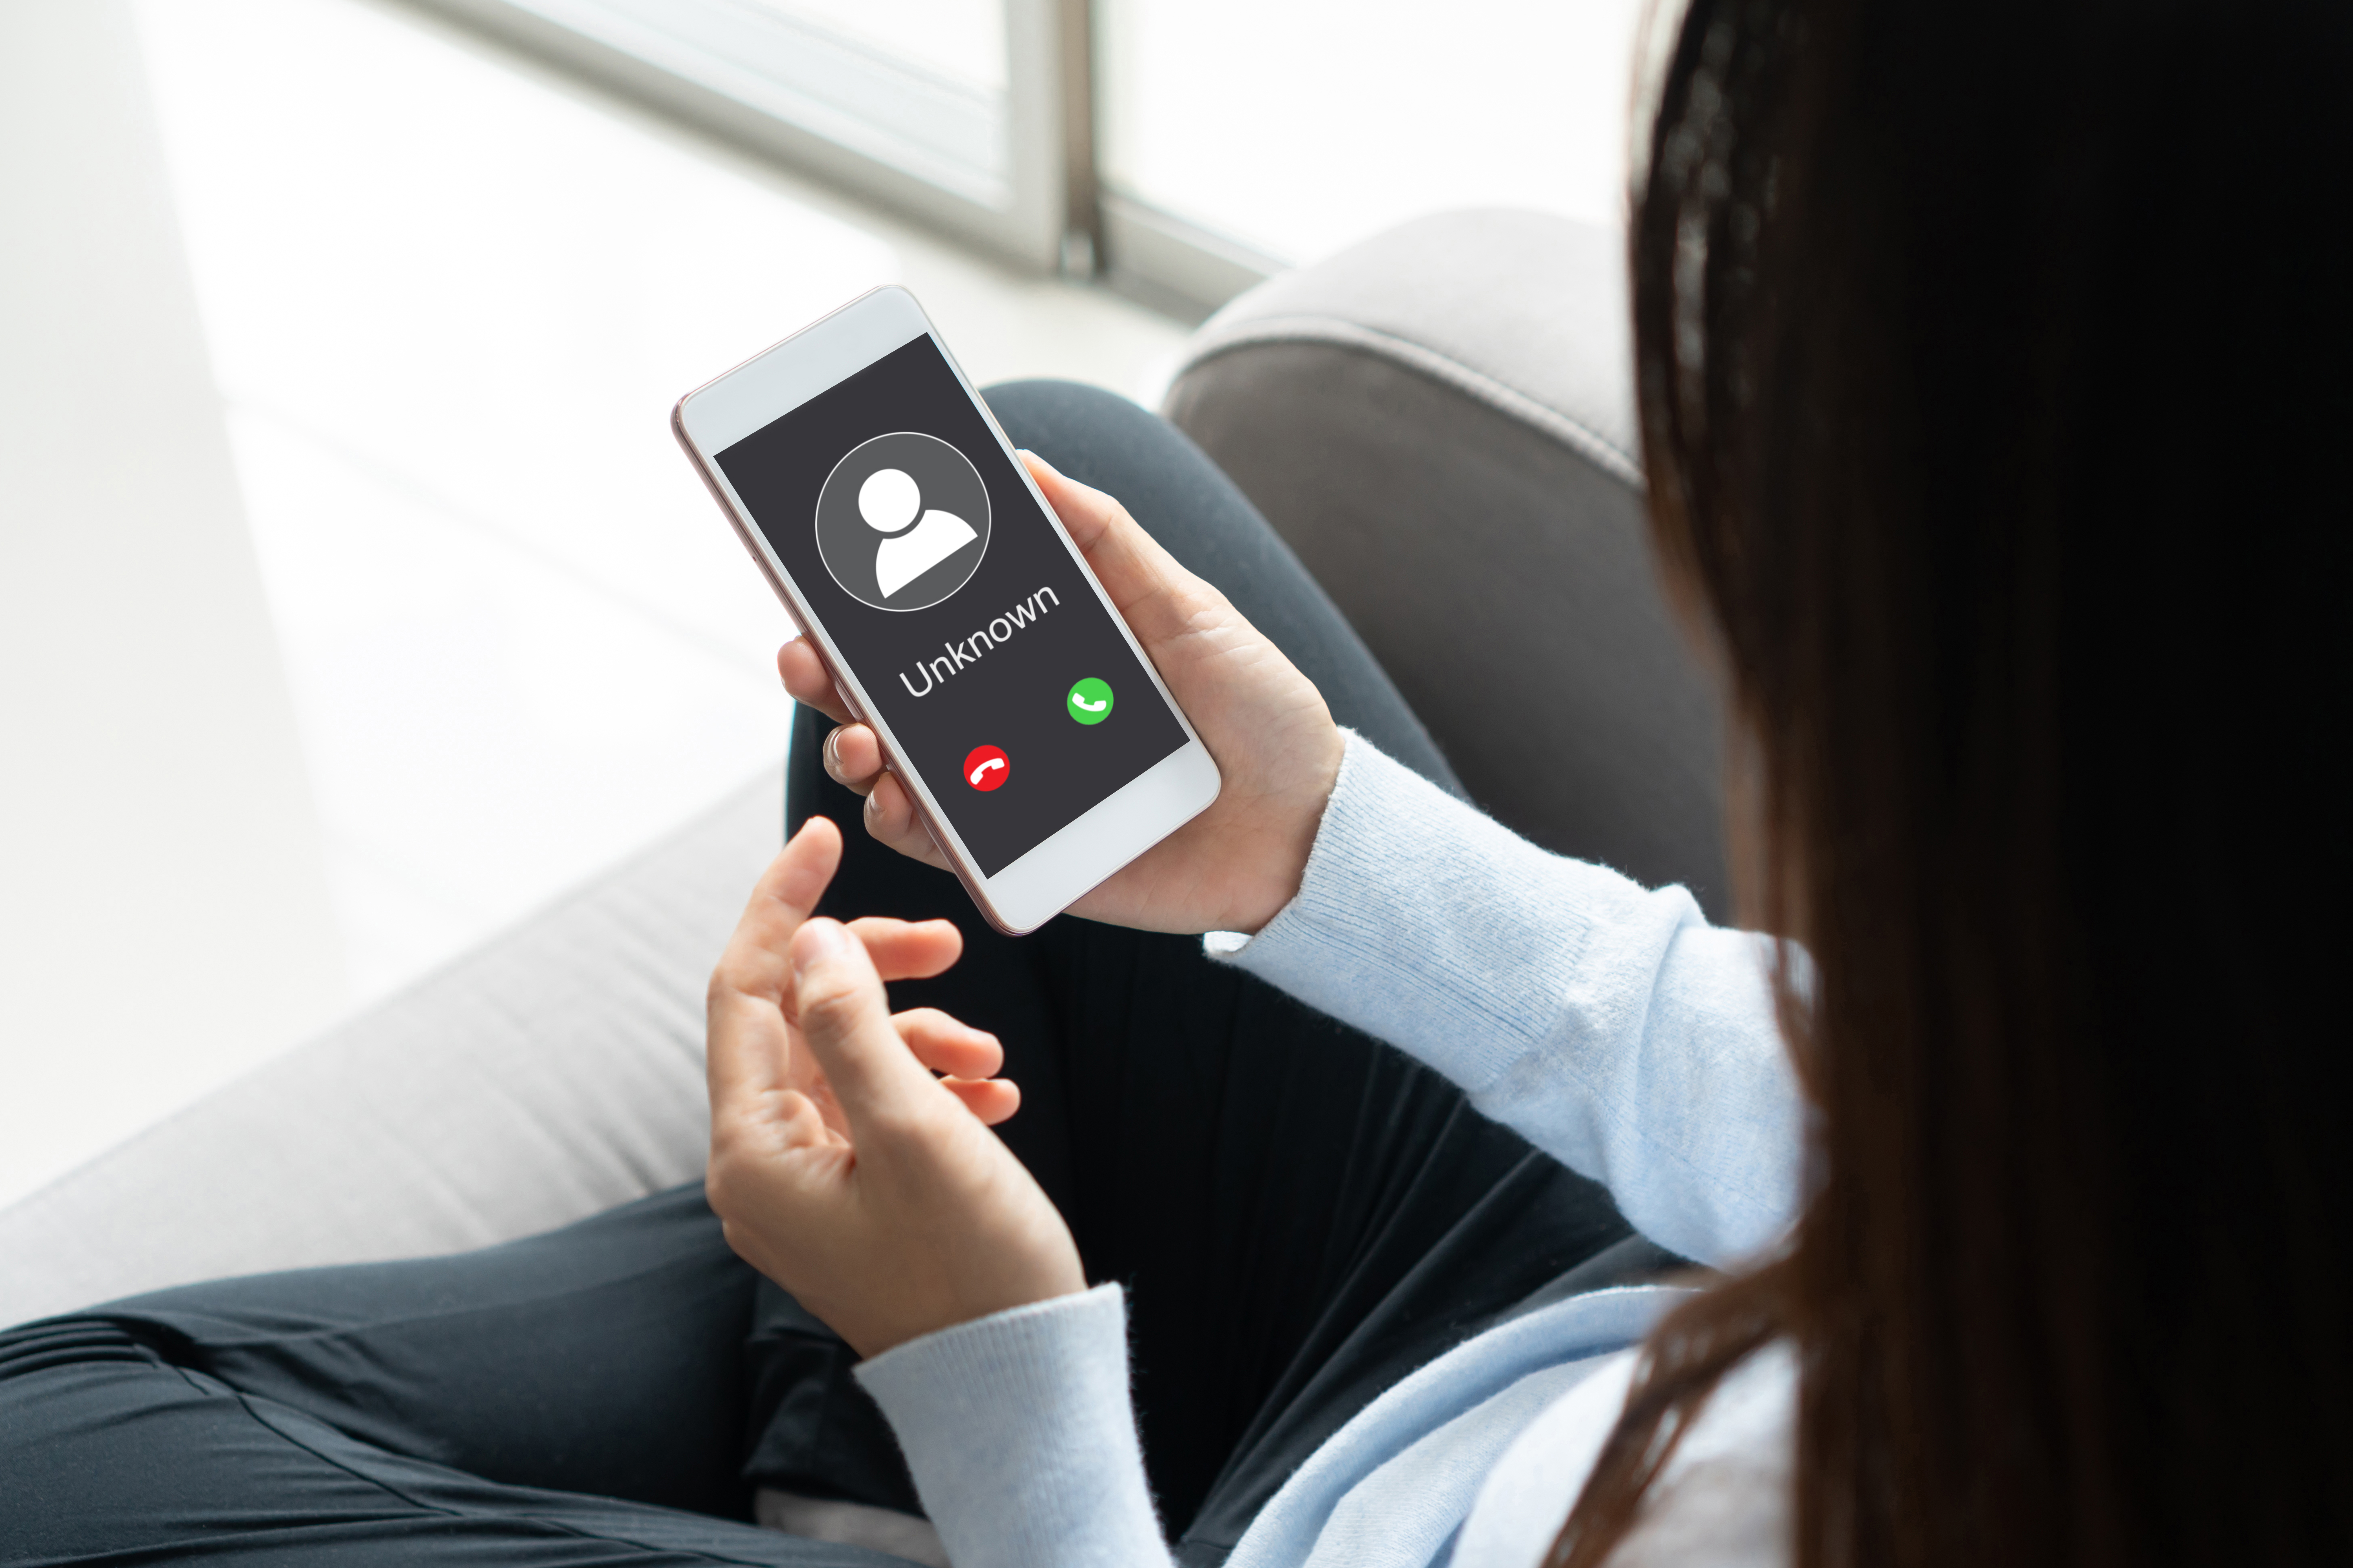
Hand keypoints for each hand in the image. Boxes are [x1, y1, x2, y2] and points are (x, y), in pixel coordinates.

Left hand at [705, 815, 1084, 1357]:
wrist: (1015, 1381)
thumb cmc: (969, 1269)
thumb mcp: (915, 1131)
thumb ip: (854, 1025)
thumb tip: (815, 940)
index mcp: (752, 1150)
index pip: (742, 990)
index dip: (779, 905)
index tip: (823, 838)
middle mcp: (763, 1166)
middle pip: (798, 1016)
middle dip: (872, 971)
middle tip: (945, 943)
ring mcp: (808, 1187)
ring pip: (848, 1059)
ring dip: (918, 1033)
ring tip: (990, 1056)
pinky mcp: (855, 1201)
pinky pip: (877, 1108)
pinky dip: (932, 1083)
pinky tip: (990, 1093)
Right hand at [779, 451, 1344, 934]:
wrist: (1308, 825)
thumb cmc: (1260, 713)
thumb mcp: (1188, 607)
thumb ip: (1105, 540)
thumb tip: (1025, 462)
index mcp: (1037, 650)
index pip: (930, 617)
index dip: (864, 595)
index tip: (819, 564)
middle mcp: (1007, 717)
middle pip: (887, 689)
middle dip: (827, 667)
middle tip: (807, 653)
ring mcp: (1007, 789)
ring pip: (892, 765)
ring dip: (851, 744)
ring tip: (859, 736)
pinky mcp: (1022, 856)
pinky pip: (938, 843)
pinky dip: (900, 822)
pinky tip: (894, 799)